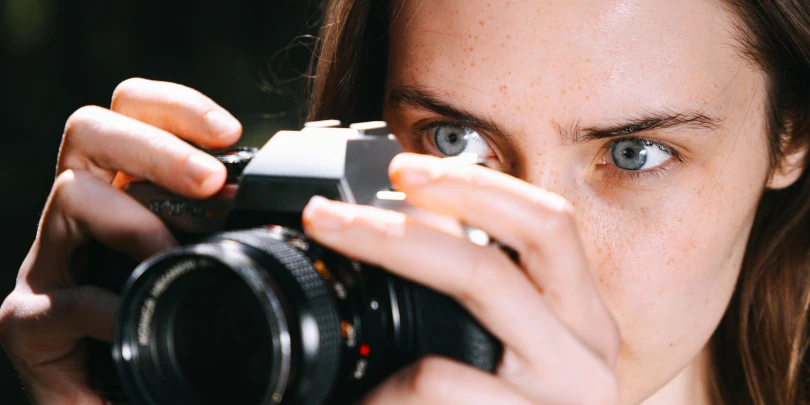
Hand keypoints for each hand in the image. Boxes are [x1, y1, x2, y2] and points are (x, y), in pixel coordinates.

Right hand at [0, 78, 240, 403]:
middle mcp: (85, 215)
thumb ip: (238, 235)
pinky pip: (62, 298)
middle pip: (91, 129)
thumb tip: (309, 215)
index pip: (137, 114)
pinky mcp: (29, 320)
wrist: (130, 403)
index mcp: (130, 191)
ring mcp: (54, 263)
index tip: (230, 132)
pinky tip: (131, 324)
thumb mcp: (214, 269)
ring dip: (135, 221)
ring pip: (71, 192)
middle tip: (210, 180)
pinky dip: (106, 308)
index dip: (178, 109)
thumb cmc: (177, 330)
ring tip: (170, 257)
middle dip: (156, 144)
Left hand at [302, 153, 620, 403]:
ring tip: (334, 240)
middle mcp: (590, 350)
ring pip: (484, 286)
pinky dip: (390, 378)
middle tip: (341, 204)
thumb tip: (406, 229)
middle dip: (437, 198)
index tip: (403, 169)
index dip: (476, 185)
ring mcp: (568, 394)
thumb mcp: (501, 354)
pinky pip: (440, 378)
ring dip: (394, 250)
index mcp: (579, 319)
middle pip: (528, 235)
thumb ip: (472, 301)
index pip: (546, 223)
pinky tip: (368, 389)